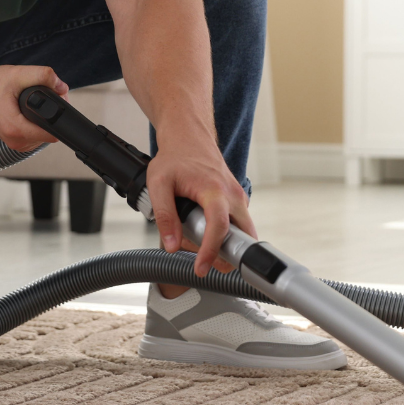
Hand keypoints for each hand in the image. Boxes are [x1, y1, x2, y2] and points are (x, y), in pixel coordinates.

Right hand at [0, 66, 69, 151]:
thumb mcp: (17, 74)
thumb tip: (62, 86)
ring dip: (44, 119)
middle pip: (51, 132)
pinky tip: (28, 112)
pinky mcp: (16, 142)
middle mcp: (16, 141)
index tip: (55, 102)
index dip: (59, 115)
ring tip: (32, 103)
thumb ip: (42, 76)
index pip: (53, 133)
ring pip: (44, 135)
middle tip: (42, 97)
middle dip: (52, 114)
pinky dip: (36, 123)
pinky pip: (36, 135)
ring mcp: (16, 144)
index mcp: (16, 129)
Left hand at [146, 136, 253, 276]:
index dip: (211, 250)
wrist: (189, 136)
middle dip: (229, 256)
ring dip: (227, 245)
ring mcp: (238, 197)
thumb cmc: (175, 156)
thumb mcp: (159, 184)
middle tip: (208, 266)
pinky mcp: (237, 200)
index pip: (219, 226)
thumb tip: (171, 245)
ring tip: (200, 245)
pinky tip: (204, 231)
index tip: (202, 268)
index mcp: (214, 189)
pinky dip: (226, 234)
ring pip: (244, 232)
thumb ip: (164, 216)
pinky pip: (239, 224)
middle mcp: (232, 194)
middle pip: (243, 235)